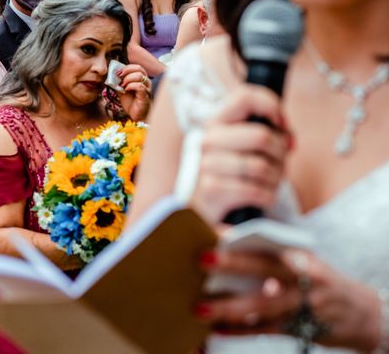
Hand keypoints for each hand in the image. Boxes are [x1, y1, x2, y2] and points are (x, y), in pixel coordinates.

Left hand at [115, 63, 151, 120]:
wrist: (136, 116)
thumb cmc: (131, 103)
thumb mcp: (122, 90)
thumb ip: (118, 83)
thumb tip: (111, 75)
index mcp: (141, 79)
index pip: (136, 67)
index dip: (126, 67)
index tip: (117, 72)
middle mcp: (146, 82)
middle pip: (139, 68)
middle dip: (126, 71)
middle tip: (119, 76)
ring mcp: (147, 88)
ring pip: (139, 76)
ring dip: (128, 79)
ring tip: (122, 86)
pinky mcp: (145, 95)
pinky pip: (140, 86)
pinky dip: (131, 86)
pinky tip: (126, 90)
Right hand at [190, 84, 290, 223]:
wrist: (207, 204)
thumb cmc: (234, 170)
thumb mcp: (246, 145)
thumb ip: (268, 131)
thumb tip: (288, 139)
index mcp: (216, 122)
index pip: (244, 98)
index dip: (271, 106)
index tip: (280, 124)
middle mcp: (208, 140)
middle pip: (261, 136)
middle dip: (279, 152)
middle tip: (279, 160)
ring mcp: (207, 164)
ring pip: (262, 166)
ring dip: (276, 177)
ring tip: (270, 180)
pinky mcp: (212, 189)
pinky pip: (256, 191)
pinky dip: (268, 196)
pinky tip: (262, 195)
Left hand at [195, 248, 381, 351]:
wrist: (361, 313)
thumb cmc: (318, 279)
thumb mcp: (302, 260)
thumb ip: (270, 252)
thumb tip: (223, 240)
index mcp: (300, 255)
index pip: (267, 241)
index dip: (240, 237)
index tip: (212, 232)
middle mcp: (303, 278)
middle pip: (263, 270)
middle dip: (232, 264)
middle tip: (202, 260)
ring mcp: (302, 305)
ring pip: (262, 306)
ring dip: (229, 308)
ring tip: (200, 308)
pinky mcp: (300, 329)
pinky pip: (264, 330)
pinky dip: (240, 330)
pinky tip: (216, 329)